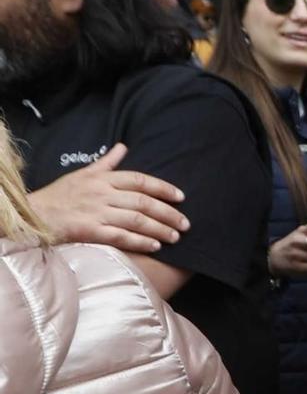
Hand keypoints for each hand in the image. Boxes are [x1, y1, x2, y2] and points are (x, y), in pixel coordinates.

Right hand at [28, 143, 186, 252]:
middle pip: (143, 202)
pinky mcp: (90, 231)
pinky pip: (121, 237)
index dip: (163, 188)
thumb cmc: (60, 194)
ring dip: (159, 229)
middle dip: (168, 213)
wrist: (34, 215)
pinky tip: (155, 246)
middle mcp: (102, 194)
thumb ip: (106, 162)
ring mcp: (97, 213)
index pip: (140, 180)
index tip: (181, 197)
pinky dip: (140, 242)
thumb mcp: (83, 173)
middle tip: (185, 224)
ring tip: (175, 237)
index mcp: (102, 179)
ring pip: (136, 220)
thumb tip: (123, 146)